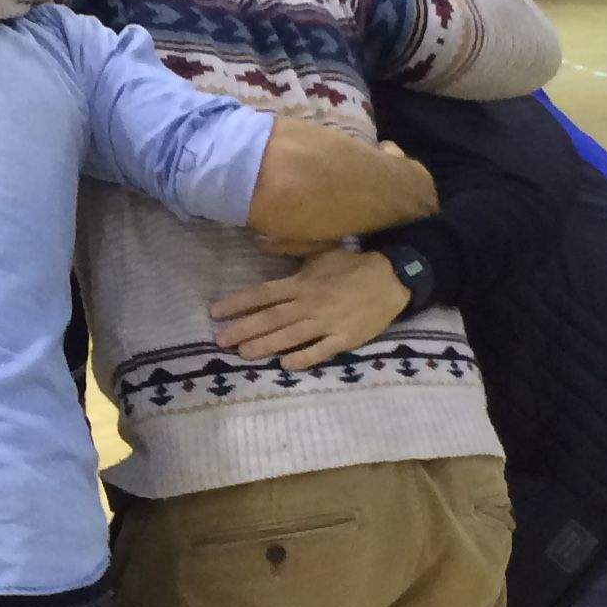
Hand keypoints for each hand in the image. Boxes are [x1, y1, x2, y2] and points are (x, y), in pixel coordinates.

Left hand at [210, 248, 410, 371]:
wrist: (391, 278)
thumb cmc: (350, 265)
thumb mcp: (320, 250)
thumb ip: (289, 246)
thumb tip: (259, 241)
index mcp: (301, 283)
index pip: (263, 294)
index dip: (238, 303)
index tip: (215, 312)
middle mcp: (310, 303)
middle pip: (271, 317)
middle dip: (244, 328)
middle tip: (219, 340)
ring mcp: (327, 322)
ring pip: (291, 335)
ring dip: (266, 345)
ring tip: (242, 353)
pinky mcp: (345, 338)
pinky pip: (322, 350)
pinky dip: (304, 357)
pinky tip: (285, 365)